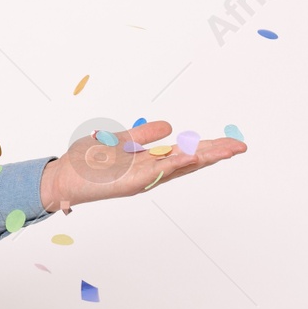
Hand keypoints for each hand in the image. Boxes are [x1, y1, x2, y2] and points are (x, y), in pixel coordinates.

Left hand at [40, 120, 245, 211]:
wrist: (65, 177)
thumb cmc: (90, 162)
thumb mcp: (121, 141)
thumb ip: (145, 136)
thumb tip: (170, 126)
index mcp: (152, 163)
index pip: (187, 154)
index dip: (209, 149)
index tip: (232, 143)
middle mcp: (152, 172)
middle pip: (190, 162)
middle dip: (216, 154)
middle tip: (241, 146)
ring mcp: (144, 178)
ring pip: (180, 166)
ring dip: (203, 157)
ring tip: (228, 149)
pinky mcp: (131, 182)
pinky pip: (157, 170)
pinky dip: (174, 163)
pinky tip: (191, 155)